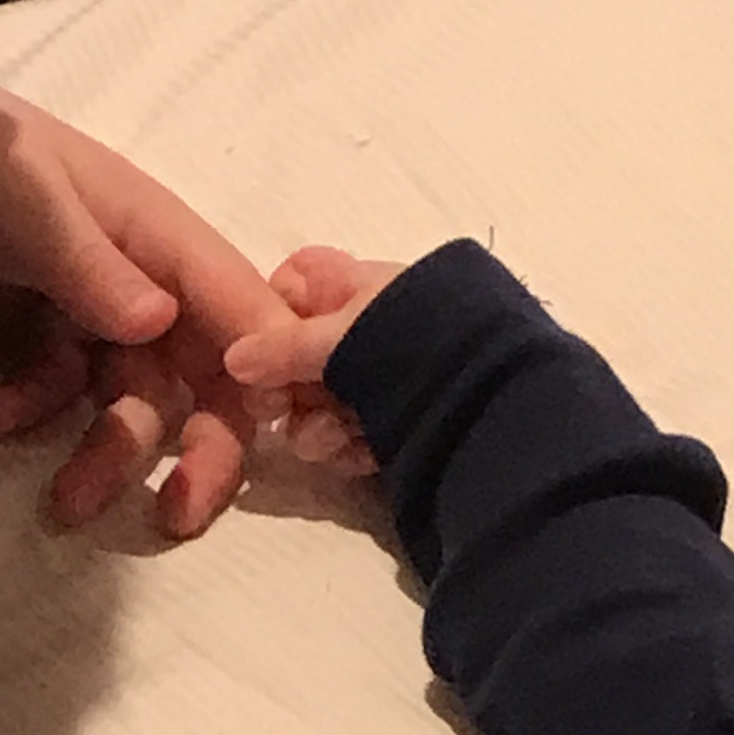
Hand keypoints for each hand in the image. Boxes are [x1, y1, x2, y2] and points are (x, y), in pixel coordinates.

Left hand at [0, 62, 286, 536]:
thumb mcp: (30, 200)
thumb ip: (90, 264)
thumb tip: (159, 323)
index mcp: (162, 236)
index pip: (244, 308)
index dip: (273, 367)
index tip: (279, 434)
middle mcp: (142, 279)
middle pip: (204, 375)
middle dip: (203, 447)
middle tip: (180, 515)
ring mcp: (88, 310)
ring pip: (130, 400)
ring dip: (108, 454)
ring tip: (65, 503)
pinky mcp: (33, 334)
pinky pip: (58, 393)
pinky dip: (35, 413)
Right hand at [224, 247, 401, 475]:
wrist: (499, 399)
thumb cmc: (417, 345)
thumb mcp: (345, 337)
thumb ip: (284, 346)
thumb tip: (234, 360)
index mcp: (361, 284)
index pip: (300, 278)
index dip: (273, 309)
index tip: (259, 348)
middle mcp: (373, 325)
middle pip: (304, 353)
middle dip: (290, 388)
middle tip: (279, 412)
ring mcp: (390, 377)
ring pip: (328, 400)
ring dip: (318, 426)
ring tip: (330, 441)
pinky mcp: (405, 423)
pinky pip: (358, 434)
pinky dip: (352, 446)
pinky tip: (358, 456)